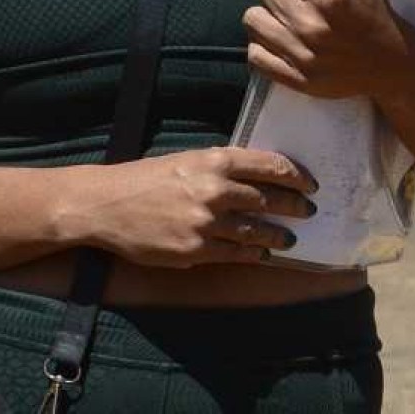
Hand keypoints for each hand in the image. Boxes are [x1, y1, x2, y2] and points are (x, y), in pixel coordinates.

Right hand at [88, 147, 316, 267]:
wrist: (105, 205)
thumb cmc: (143, 180)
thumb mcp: (182, 162)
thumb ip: (218, 168)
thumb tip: (256, 178)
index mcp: (211, 161)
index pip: (269, 165)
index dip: (295, 175)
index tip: (309, 183)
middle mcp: (214, 190)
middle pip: (270, 199)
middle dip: (294, 206)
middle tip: (307, 211)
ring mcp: (207, 223)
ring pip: (258, 231)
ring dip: (279, 235)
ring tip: (289, 238)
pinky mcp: (197, 251)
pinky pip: (238, 255)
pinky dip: (255, 254)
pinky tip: (263, 254)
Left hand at [243, 0, 409, 101]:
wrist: (396, 68)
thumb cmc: (377, 15)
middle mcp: (311, 24)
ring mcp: (302, 54)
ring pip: (252, 18)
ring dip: (266, 14)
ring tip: (286, 16)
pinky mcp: (296, 79)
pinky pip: (255, 54)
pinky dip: (264, 47)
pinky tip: (282, 41)